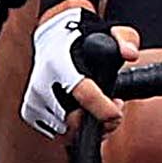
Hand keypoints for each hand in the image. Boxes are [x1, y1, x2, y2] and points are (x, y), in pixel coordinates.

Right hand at [21, 1, 133, 136]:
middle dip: (99, 122)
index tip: (117, 111)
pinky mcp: (31, 111)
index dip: (103, 109)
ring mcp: (35, 100)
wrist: (51, 38)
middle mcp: (42, 83)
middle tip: (112, 110)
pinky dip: (72, 128)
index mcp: (58, 64)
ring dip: (86, 126)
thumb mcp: (110, 30)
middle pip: (73, 121)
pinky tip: (81, 113)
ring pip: (66, 131)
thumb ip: (125, 38)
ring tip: (98, 109)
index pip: (82, 94)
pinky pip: (55, 132)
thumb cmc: (81, 38)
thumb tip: (131, 54)